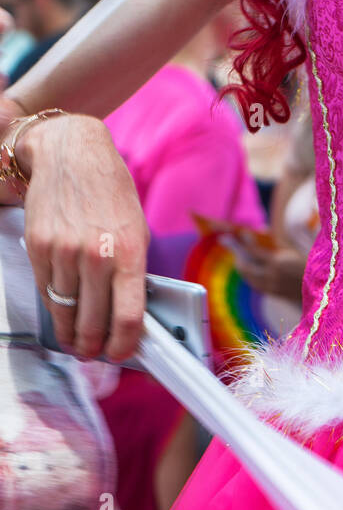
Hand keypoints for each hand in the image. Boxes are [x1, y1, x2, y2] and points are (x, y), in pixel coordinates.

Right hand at [18, 113, 148, 360]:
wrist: (72, 154)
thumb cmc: (110, 192)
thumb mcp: (136, 228)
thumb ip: (132, 270)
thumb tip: (130, 313)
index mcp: (129, 250)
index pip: (127, 316)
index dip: (123, 345)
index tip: (120, 354)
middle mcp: (95, 254)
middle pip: (93, 322)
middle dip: (94, 347)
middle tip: (94, 354)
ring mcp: (63, 252)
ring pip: (65, 312)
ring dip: (71, 333)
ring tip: (76, 341)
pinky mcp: (38, 248)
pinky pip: (47, 292)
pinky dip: (55, 307)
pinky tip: (61, 312)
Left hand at [231, 233, 305, 302]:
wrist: (318, 284)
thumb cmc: (304, 262)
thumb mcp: (290, 249)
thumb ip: (274, 243)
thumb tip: (259, 231)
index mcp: (277, 262)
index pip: (254, 251)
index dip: (245, 243)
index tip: (240, 234)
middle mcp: (272, 275)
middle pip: (246, 268)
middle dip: (239, 258)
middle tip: (236, 250)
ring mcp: (271, 286)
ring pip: (249, 278)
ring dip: (242, 268)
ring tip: (240, 259)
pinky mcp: (273, 293)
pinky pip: (255, 284)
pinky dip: (249, 277)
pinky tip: (249, 271)